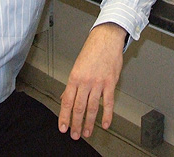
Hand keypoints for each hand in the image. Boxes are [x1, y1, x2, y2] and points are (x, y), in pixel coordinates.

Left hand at [58, 23, 126, 139]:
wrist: (106, 38)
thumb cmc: (92, 50)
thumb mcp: (77, 66)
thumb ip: (72, 84)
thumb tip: (66, 97)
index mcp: (75, 77)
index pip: (67, 101)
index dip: (64, 116)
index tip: (63, 127)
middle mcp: (85, 81)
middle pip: (79, 107)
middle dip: (76, 124)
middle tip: (75, 134)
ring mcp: (98, 83)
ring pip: (92, 107)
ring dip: (90, 123)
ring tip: (88, 132)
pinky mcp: (110, 82)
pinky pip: (108, 102)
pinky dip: (107, 115)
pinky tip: (106, 124)